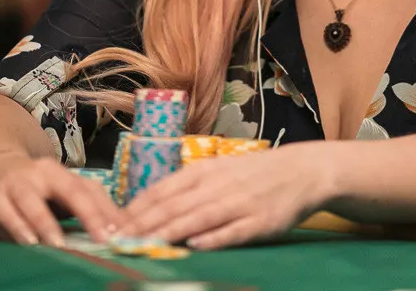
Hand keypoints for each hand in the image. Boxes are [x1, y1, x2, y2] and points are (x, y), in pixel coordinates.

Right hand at [0, 152, 124, 246]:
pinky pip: (5, 213)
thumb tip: (117, 229)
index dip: (105, 211)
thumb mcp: (57, 193)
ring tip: (59, 243)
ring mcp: (14, 184)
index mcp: (60, 173)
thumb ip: (83, 207)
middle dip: (88, 214)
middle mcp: (40, 174)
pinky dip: (17, 228)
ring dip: (46, 222)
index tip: (121, 232)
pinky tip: (28, 241)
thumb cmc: (33, 188)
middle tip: (101, 239)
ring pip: (31, 200)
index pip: (88, 189)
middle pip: (68, 190)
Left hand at [116, 144, 333, 249]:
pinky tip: (195, 245)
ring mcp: (240, 203)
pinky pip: (232, 231)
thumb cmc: (253, 173)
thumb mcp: (218, 170)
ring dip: (170, 232)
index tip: (114, 224)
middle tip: (118, 239)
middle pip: (176, 206)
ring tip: (145, 244)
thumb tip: (149, 205)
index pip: (163, 189)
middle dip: (144, 224)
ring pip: (198, 218)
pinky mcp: (260, 222)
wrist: (301, 171)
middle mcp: (219, 185)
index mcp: (205, 170)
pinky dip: (213, 238)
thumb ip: (188, 186)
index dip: (137, 208)